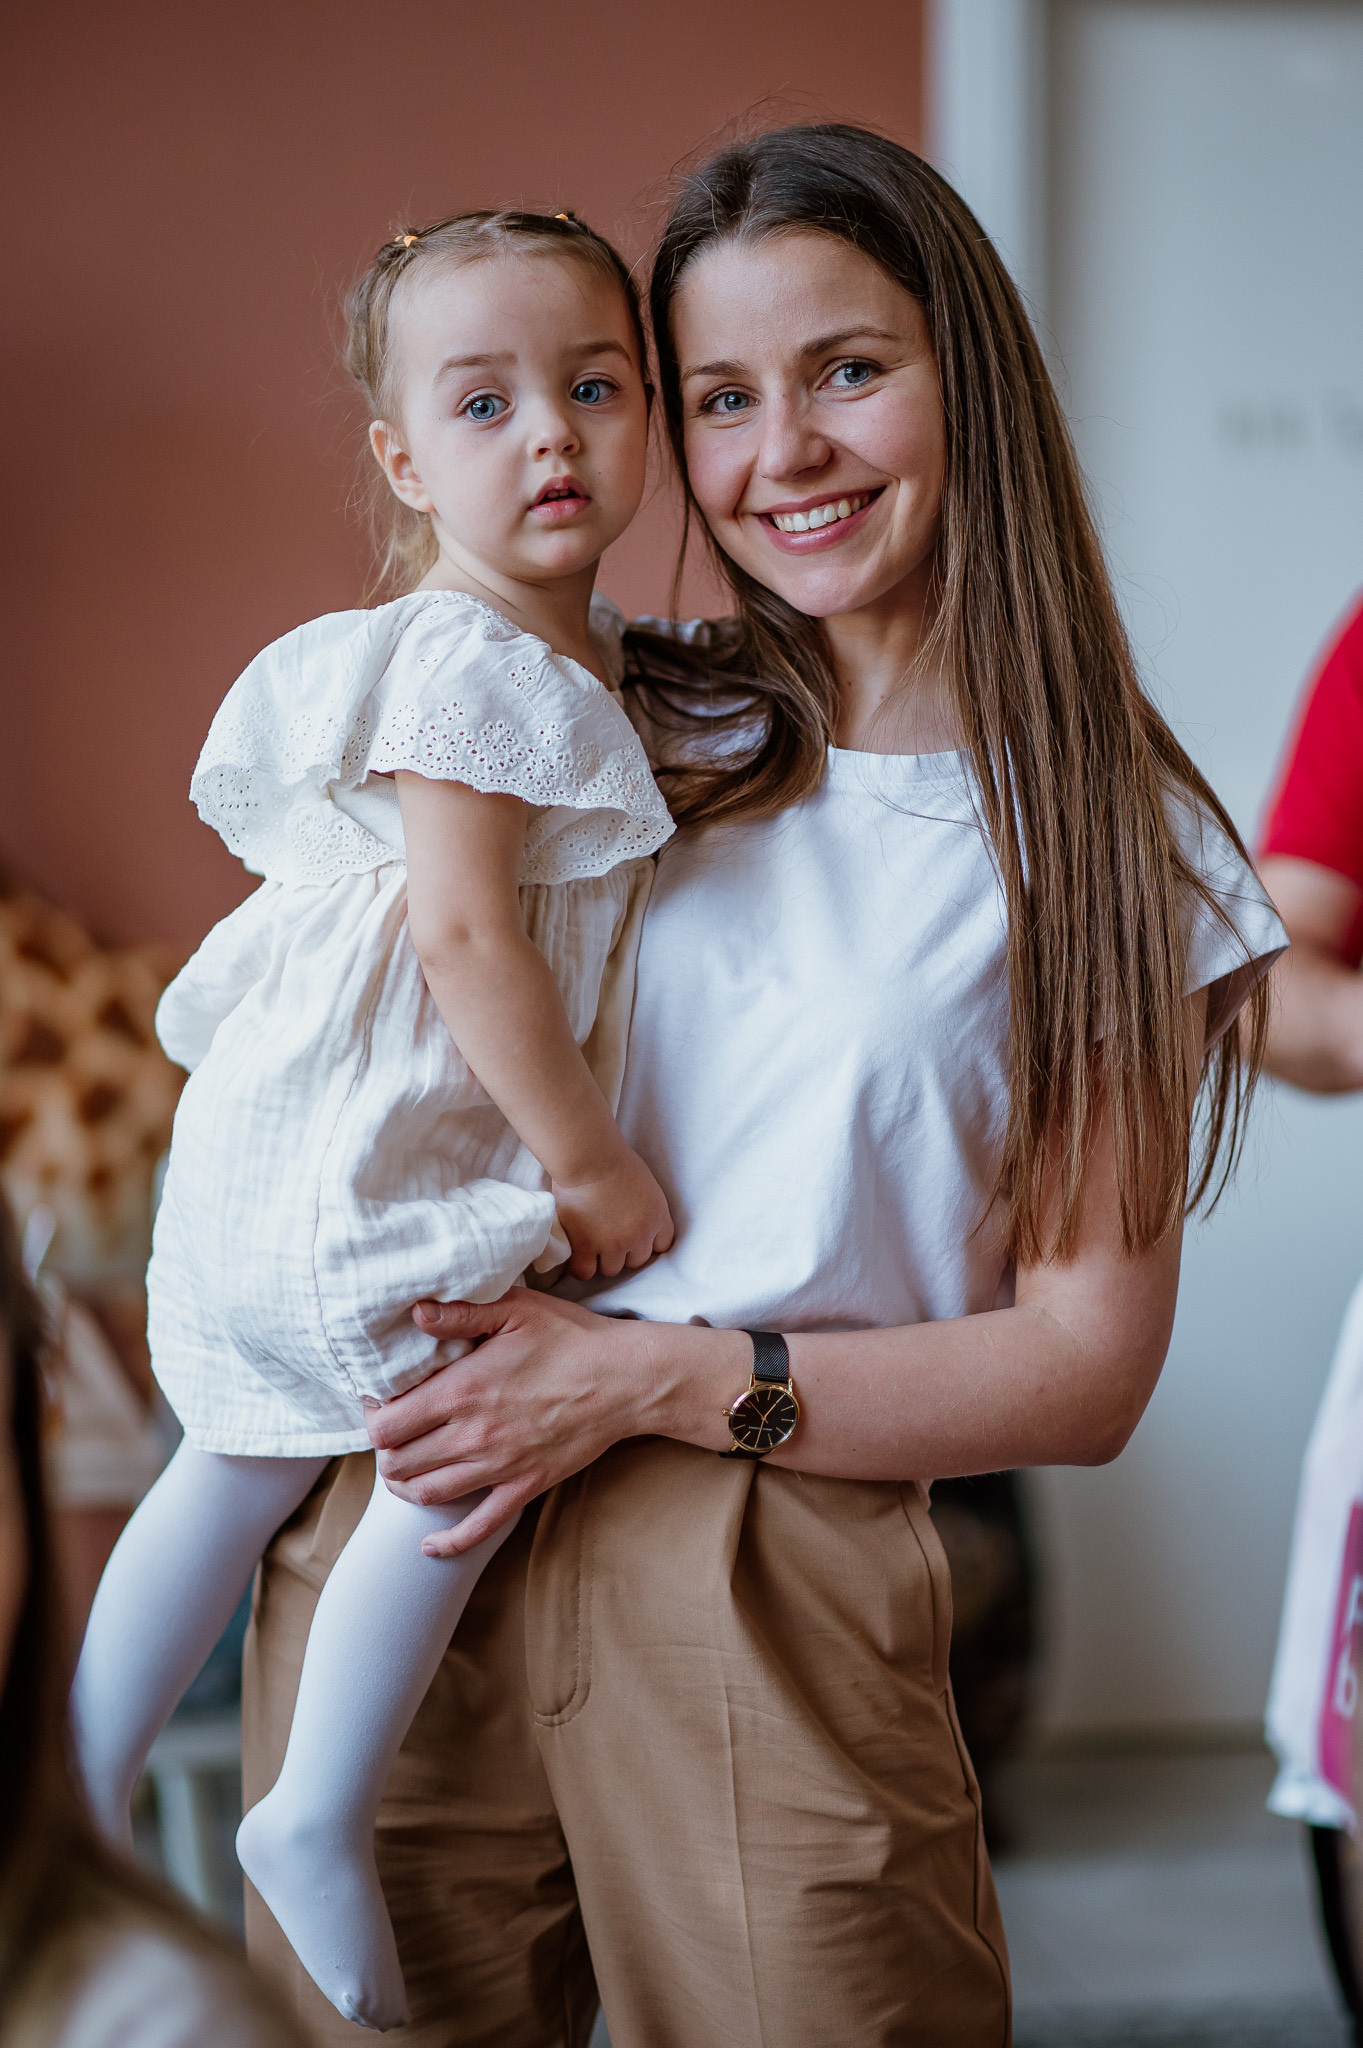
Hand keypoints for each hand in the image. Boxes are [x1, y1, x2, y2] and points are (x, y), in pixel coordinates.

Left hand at [368, 1289, 661, 1555]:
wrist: (626, 1380)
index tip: (380, 1403)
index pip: (387, 1425)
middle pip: (398, 1464)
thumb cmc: (572, 1338)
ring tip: (403, 1469)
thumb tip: (416, 1313)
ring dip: (404, 1486)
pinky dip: (447, 1542)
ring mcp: (498, 1467)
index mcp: (462, 1391)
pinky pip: (477, 1528)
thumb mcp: (516, 1309)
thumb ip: (462, 1313)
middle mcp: (473, 1435)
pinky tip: (430, 1545)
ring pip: (427, 1494)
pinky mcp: (524, 1487)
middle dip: (385, 1451)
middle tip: (391, 1434)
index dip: (373, 1418)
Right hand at [551, 1147, 674, 1282]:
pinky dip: (580, 1265)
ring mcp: (613, 1244)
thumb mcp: (643, 1182)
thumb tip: (630, 1217)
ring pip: (611, 1270)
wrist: (589, 1157)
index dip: (646, 1242)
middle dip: (623, 1252)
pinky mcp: (586, 1247)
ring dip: (600, 1259)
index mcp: (657, 1216)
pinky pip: (585, 1272)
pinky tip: (575, 1251)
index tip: (633, 1237)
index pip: (662, 1245)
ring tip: (588, 1242)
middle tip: (606, 1236)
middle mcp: (639, 1235)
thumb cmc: (612, 1158)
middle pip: (636, 1261)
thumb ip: (642, 1206)